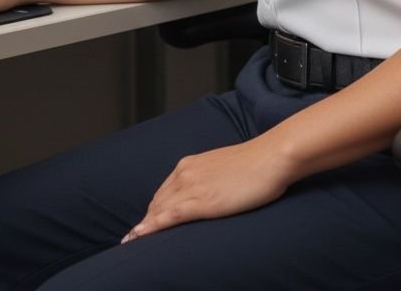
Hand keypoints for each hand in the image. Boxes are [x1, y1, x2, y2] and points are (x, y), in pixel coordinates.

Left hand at [121, 139, 292, 241]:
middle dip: (145, 220)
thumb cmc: (255, 164)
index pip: (164, 192)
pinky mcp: (203, 202)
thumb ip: (209, 178)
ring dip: (143, 227)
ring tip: (129, 242)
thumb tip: (208, 191)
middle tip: (132, 239)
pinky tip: (141, 236)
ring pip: (159, 210)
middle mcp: (186, 173)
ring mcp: (193, 187)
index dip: (153, 210)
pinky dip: (152, 227)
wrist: (270, 157)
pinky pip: (170, 216)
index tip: (144, 224)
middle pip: (157, 202)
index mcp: (190, 164)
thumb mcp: (223, 169)